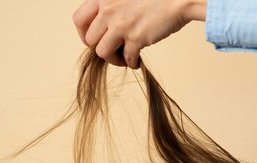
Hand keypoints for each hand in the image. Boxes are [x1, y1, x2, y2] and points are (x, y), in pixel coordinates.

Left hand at [73, 0, 206, 67]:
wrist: (177, 0)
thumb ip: (112, 7)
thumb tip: (106, 28)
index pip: (79, 20)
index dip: (84, 34)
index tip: (94, 40)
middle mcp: (108, 11)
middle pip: (90, 40)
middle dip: (101, 49)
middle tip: (112, 52)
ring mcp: (121, 25)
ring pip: (102, 52)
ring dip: (113, 60)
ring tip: (124, 59)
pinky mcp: (136, 38)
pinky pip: (126, 58)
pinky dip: (131, 63)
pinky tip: (137, 61)